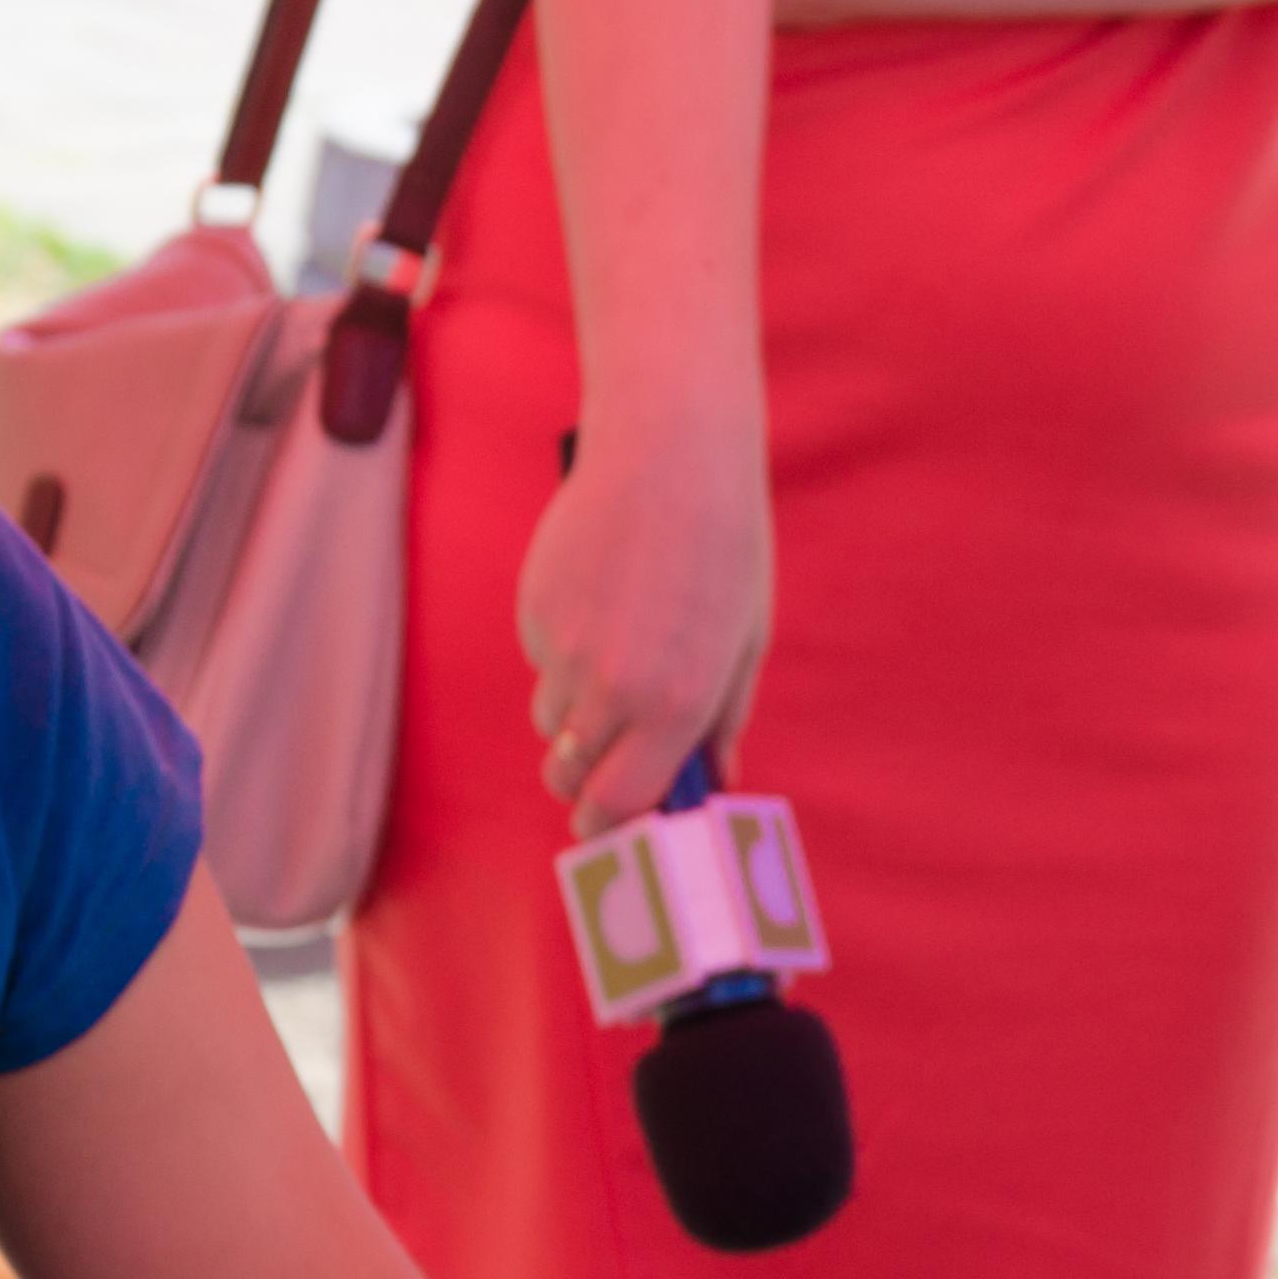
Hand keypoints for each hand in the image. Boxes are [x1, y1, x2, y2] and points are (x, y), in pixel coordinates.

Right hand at [519, 417, 770, 832]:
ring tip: (618, 646)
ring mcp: (562, 651)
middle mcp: (612, 688)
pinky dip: (562, 652)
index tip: (606, 826)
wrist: (668, 453)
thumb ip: (723, 722)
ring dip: (576, 710)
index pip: (619, 803)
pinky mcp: (532, 612)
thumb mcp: (745, 642)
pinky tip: (600, 599)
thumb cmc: (723, 546)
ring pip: (551, 720)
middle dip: (584, 778)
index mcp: (675, 705)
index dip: (609, 824)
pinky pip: (540, 662)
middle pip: (569, 775)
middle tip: (608, 756)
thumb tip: (713, 782)